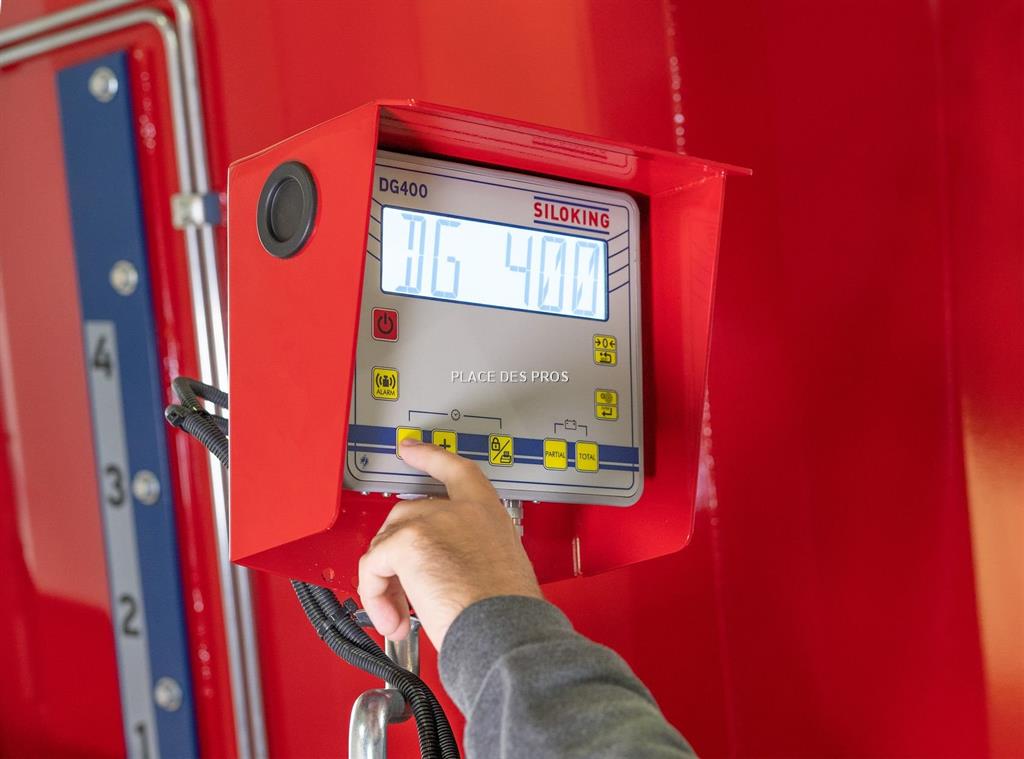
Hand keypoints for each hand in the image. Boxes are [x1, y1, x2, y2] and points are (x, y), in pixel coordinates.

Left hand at [358, 438, 541, 649]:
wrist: (505, 633)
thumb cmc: (507, 615)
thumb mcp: (499, 568)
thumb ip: (470, 553)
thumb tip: (442, 571)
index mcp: (488, 513)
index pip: (455, 470)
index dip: (430, 456)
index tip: (410, 447)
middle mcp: (461, 510)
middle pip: (407, 514)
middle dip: (396, 553)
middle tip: (404, 595)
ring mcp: (433, 521)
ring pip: (386, 541)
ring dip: (386, 583)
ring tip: (401, 617)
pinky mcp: (410, 542)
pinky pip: (373, 565)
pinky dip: (375, 595)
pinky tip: (393, 620)